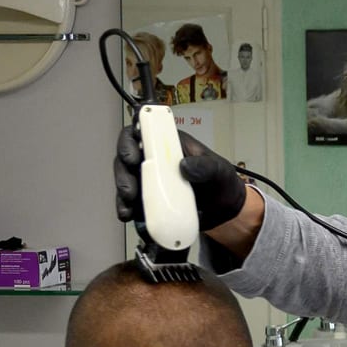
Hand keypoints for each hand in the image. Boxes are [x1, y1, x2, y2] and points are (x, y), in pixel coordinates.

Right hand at [114, 123, 250, 231]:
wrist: (224, 211)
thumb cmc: (220, 183)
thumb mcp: (219, 170)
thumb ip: (205, 166)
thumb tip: (184, 165)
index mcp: (168, 143)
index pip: (142, 131)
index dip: (130, 139)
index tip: (133, 155)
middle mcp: (154, 159)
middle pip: (126, 157)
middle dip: (123, 171)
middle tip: (130, 187)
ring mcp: (149, 180)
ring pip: (125, 179)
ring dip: (122, 191)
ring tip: (129, 204)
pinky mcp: (147, 199)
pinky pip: (131, 201)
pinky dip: (126, 208)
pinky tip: (128, 214)